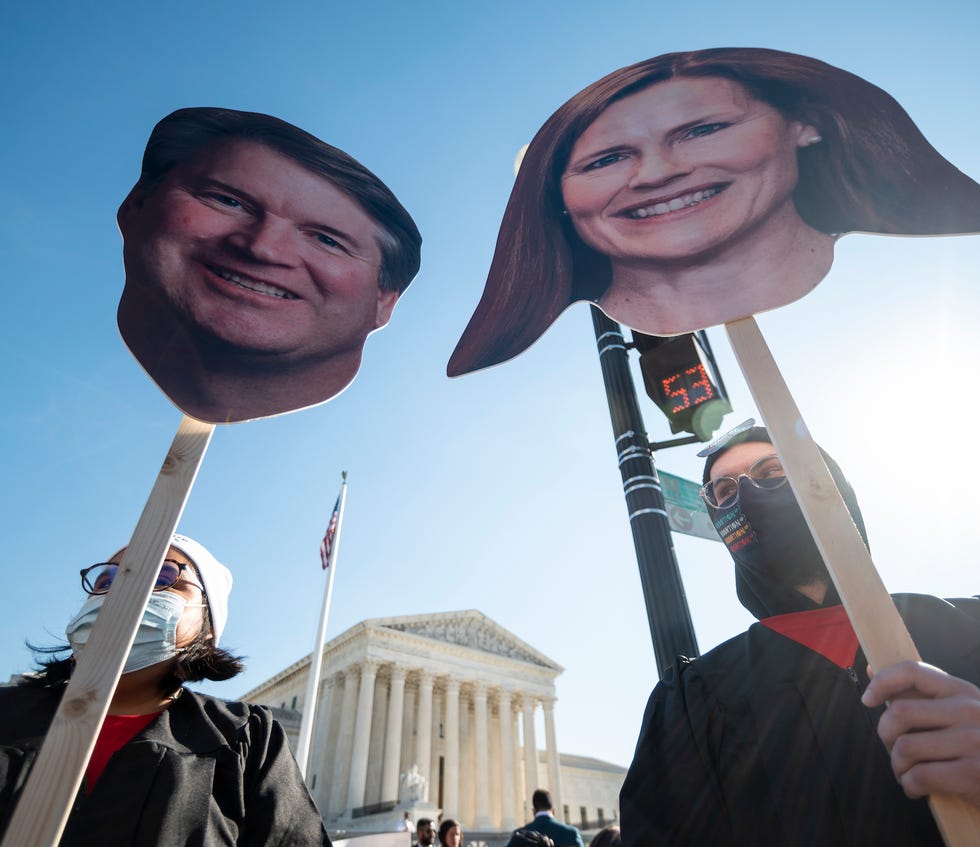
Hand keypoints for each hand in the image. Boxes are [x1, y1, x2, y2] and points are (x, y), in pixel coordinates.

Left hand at [862, 660, 979, 807]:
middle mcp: (970, 710)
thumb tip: (871, 668)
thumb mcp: (960, 714)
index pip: (913, 670)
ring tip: (906, 773)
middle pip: (899, 713)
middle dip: (886, 736)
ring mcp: (974, 741)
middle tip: (896, 751)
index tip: (868, 699)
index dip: (882, 682)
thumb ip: (921, 695)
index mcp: (964, 691)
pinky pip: (919, 776)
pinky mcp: (973, 773)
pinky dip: (910, 786)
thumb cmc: (979, 749)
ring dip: (897, 766)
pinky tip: (917, 789)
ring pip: (905, 747)